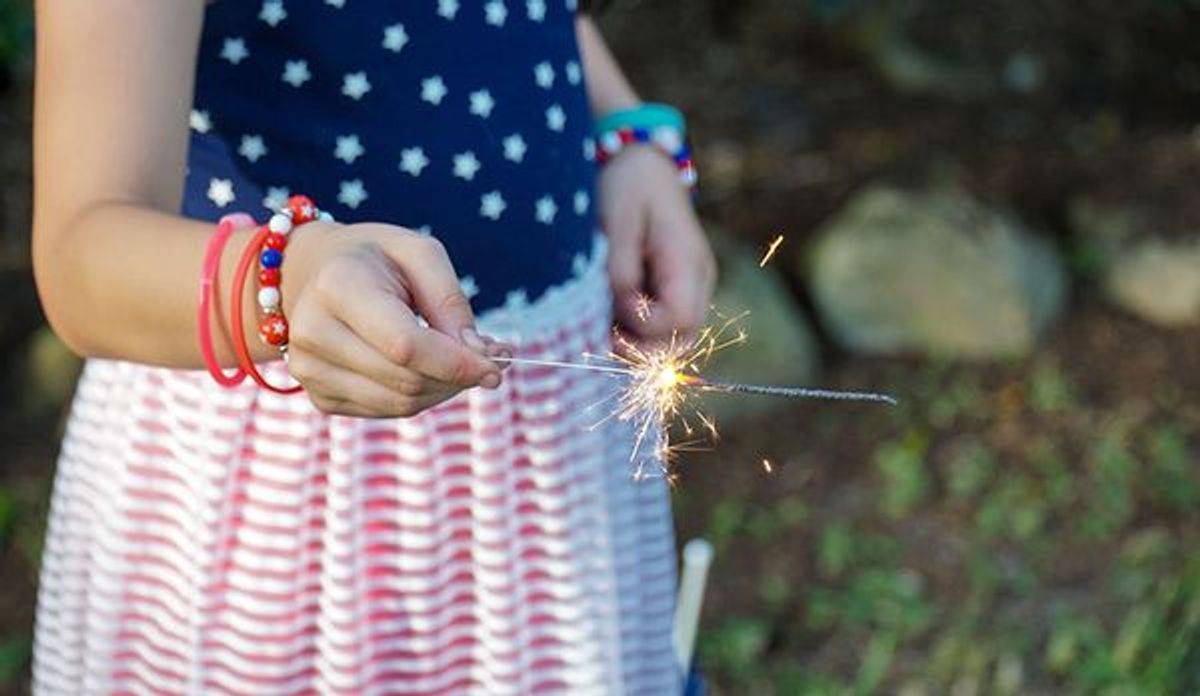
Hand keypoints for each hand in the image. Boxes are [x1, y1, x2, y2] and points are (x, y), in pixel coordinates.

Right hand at [280, 222, 507, 417]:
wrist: (312, 273)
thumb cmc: (375, 258)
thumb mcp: (419, 253)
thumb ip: (450, 301)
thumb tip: (479, 354)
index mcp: (338, 286)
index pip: (405, 346)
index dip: (457, 363)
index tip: (498, 366)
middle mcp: (313, 332)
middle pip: (407, 380)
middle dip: (458, 376)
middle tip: (488, 356)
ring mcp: (309, 370)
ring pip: (401, 404)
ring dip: (443, 388)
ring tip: (458, 359)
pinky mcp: (319, 396)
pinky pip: (387, 410)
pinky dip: (420, 395)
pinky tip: (426, 367)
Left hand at [599, 147, 716, 345]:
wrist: (642, 162)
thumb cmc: (628, 186)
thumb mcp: (617, 223)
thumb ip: (621, 269)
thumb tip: (623, 311)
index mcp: (687, 262)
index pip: (678, 321)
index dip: (643, 330)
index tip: (612, 316)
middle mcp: (698, 280)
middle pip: (683, 340)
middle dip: (644, 350)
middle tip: (604, 337)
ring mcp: (691, 286)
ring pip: (675, 339)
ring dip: (641, 345)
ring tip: (605, 328)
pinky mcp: (676, 288)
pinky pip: (665, 325)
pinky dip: (640, 332)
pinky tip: (613, 319)